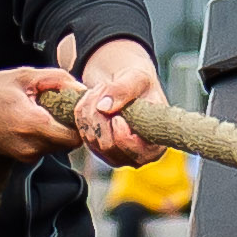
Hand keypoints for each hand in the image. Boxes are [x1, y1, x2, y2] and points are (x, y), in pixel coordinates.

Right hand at [0, 64, 81, 160]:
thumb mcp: (24, 76)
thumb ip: (56, 79)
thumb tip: (82, 88)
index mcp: (33, 124)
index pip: (75, 136)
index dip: (80, 122)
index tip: (76, 106)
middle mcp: (31, 145)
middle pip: (69, 142)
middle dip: (71, 126)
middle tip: (63, 106)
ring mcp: (25, 154)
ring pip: (57, 146)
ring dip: (58, 131)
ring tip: (46, 111)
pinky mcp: (21, 157)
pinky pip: (44, 148)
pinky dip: (46, 136)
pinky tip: (35, 120)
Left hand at [64, 35, 162, 164]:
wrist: (127, 86)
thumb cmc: (140, 85)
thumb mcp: (137, 79)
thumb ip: (124, 90)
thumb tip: (103, 107)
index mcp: (154, 146)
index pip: (137, 154)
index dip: (122, 137)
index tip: (117, 117)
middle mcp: (134, 157)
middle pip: (108, 145)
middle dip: (101, 114)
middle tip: (105, 87)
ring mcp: (113, 155)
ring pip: (91, 138)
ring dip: (91, 109)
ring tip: (102, 89)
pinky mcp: (96, 148)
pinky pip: (81, 133)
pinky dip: (82, 112)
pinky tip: (92, 98)